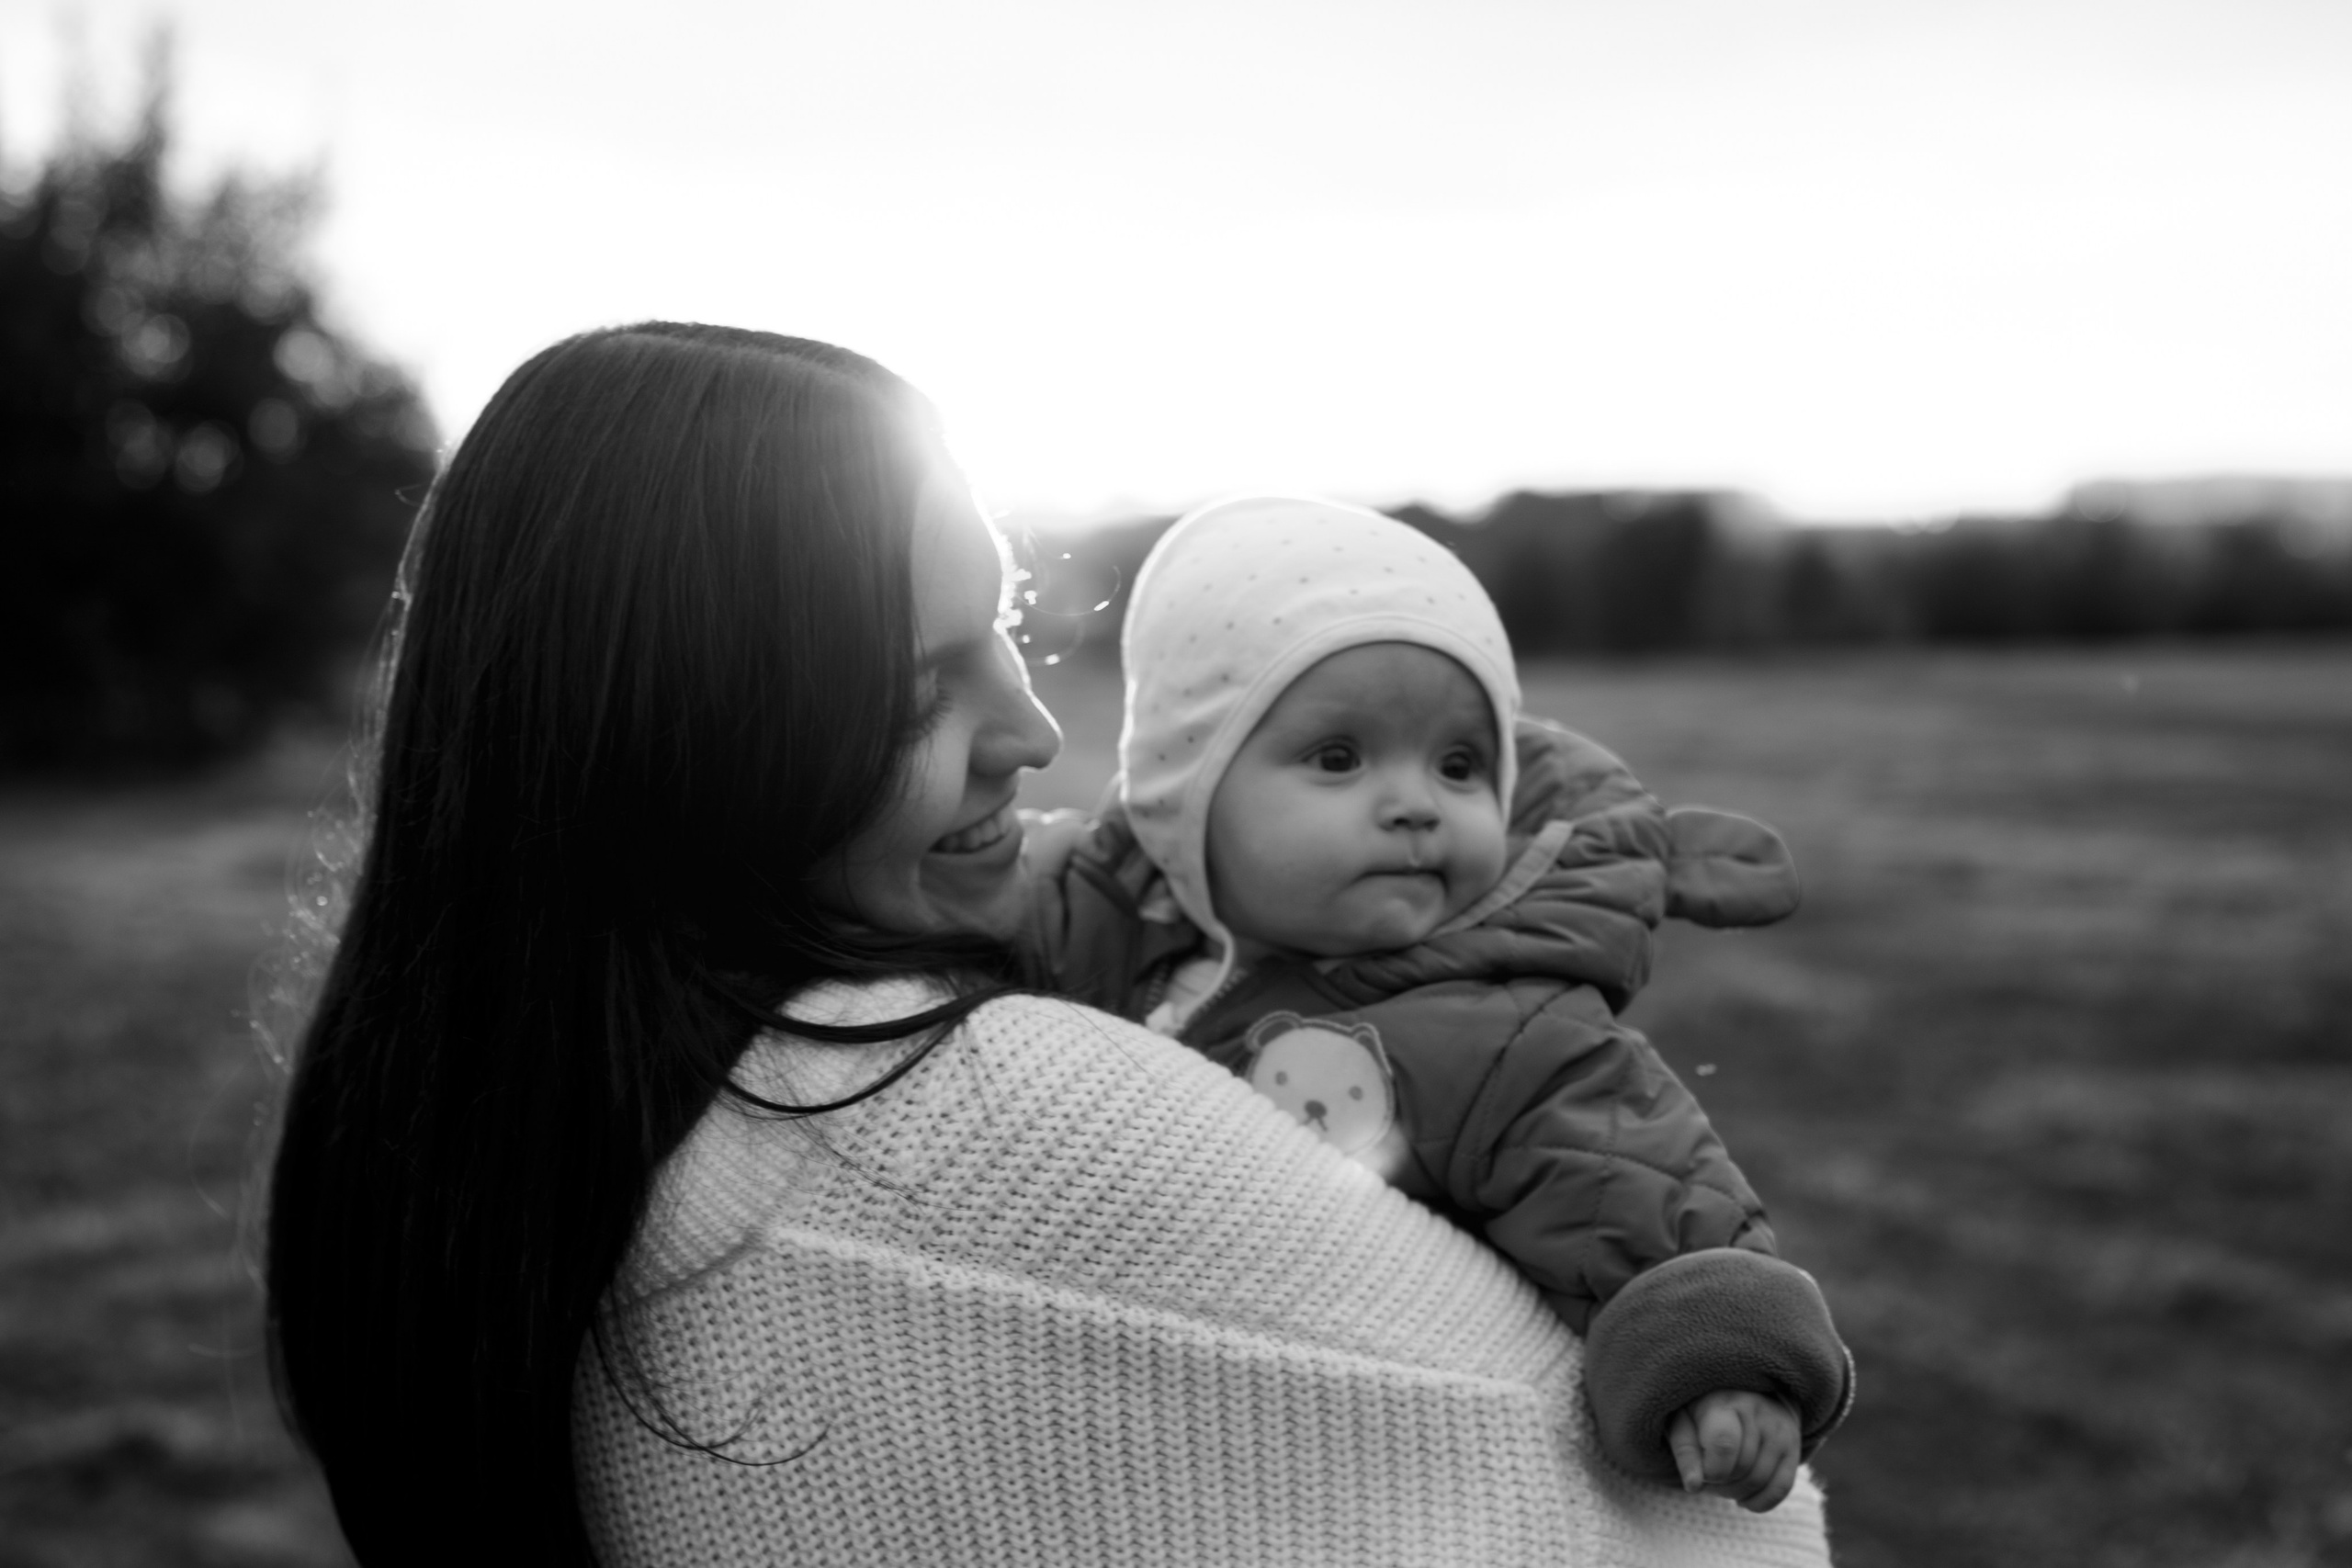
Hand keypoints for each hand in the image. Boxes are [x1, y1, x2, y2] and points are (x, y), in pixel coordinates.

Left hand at [1666, 1389, 1799, 1511]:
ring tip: (1723, 1483)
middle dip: (1720, 1484)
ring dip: (1736, 1494)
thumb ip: (1686, 1453)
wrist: (1742, 1394)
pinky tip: (1743, 1499)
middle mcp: (1759, 1413)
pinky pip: (1780, 1488)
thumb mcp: (1684, 1424)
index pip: (1725, 1445)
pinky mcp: (1793, 1448)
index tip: (1702, 1468)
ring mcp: (1780, 1431)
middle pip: (1742, 1468)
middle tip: (1710, 1478)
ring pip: (1759, 1481)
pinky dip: (1759, 1502)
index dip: (1711, 1470)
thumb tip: (1693, 1486)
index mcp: (1725, 1403)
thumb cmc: (1703, 1414)